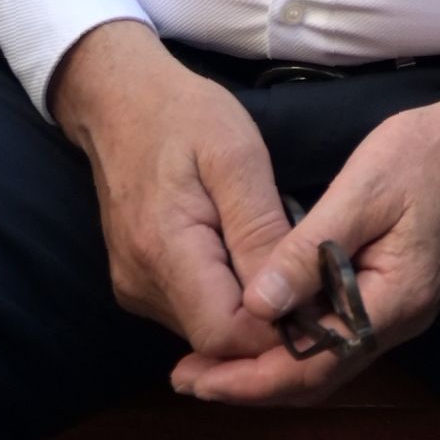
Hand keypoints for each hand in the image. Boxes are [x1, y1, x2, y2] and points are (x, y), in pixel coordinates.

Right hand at [50, 19, 292, 362]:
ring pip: (205, 330)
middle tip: (316, 286)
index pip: (224, 335)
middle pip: (216, 339)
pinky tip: (252, 261)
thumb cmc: (184, 116)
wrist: (119, 100)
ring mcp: (135, 287)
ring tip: (288, 268)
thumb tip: (287, 295)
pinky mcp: (137, 282)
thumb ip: (260, 229)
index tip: (321, 302)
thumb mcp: (237, 156)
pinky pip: (192, 309)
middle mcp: (141, 284)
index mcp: (164, 251)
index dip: (276, 330)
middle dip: (269, 324)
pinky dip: (228, 296)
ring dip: (251, 310)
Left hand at [168, 43, 439, 407]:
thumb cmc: (424, 154)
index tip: (197, 378)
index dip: (252, 379)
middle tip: (186, 379)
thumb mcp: (362, 192)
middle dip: (250, 383)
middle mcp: (400, 320)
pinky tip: (259, 329)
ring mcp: (399, 309)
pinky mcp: (392, 293)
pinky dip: (293, 341)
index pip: (315, 363)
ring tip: (209, 365)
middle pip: (317, 374)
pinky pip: (336, 334)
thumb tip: (255, 307)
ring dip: (267, 366)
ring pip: (326, 360)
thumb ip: (308, 252)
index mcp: (395, 301)